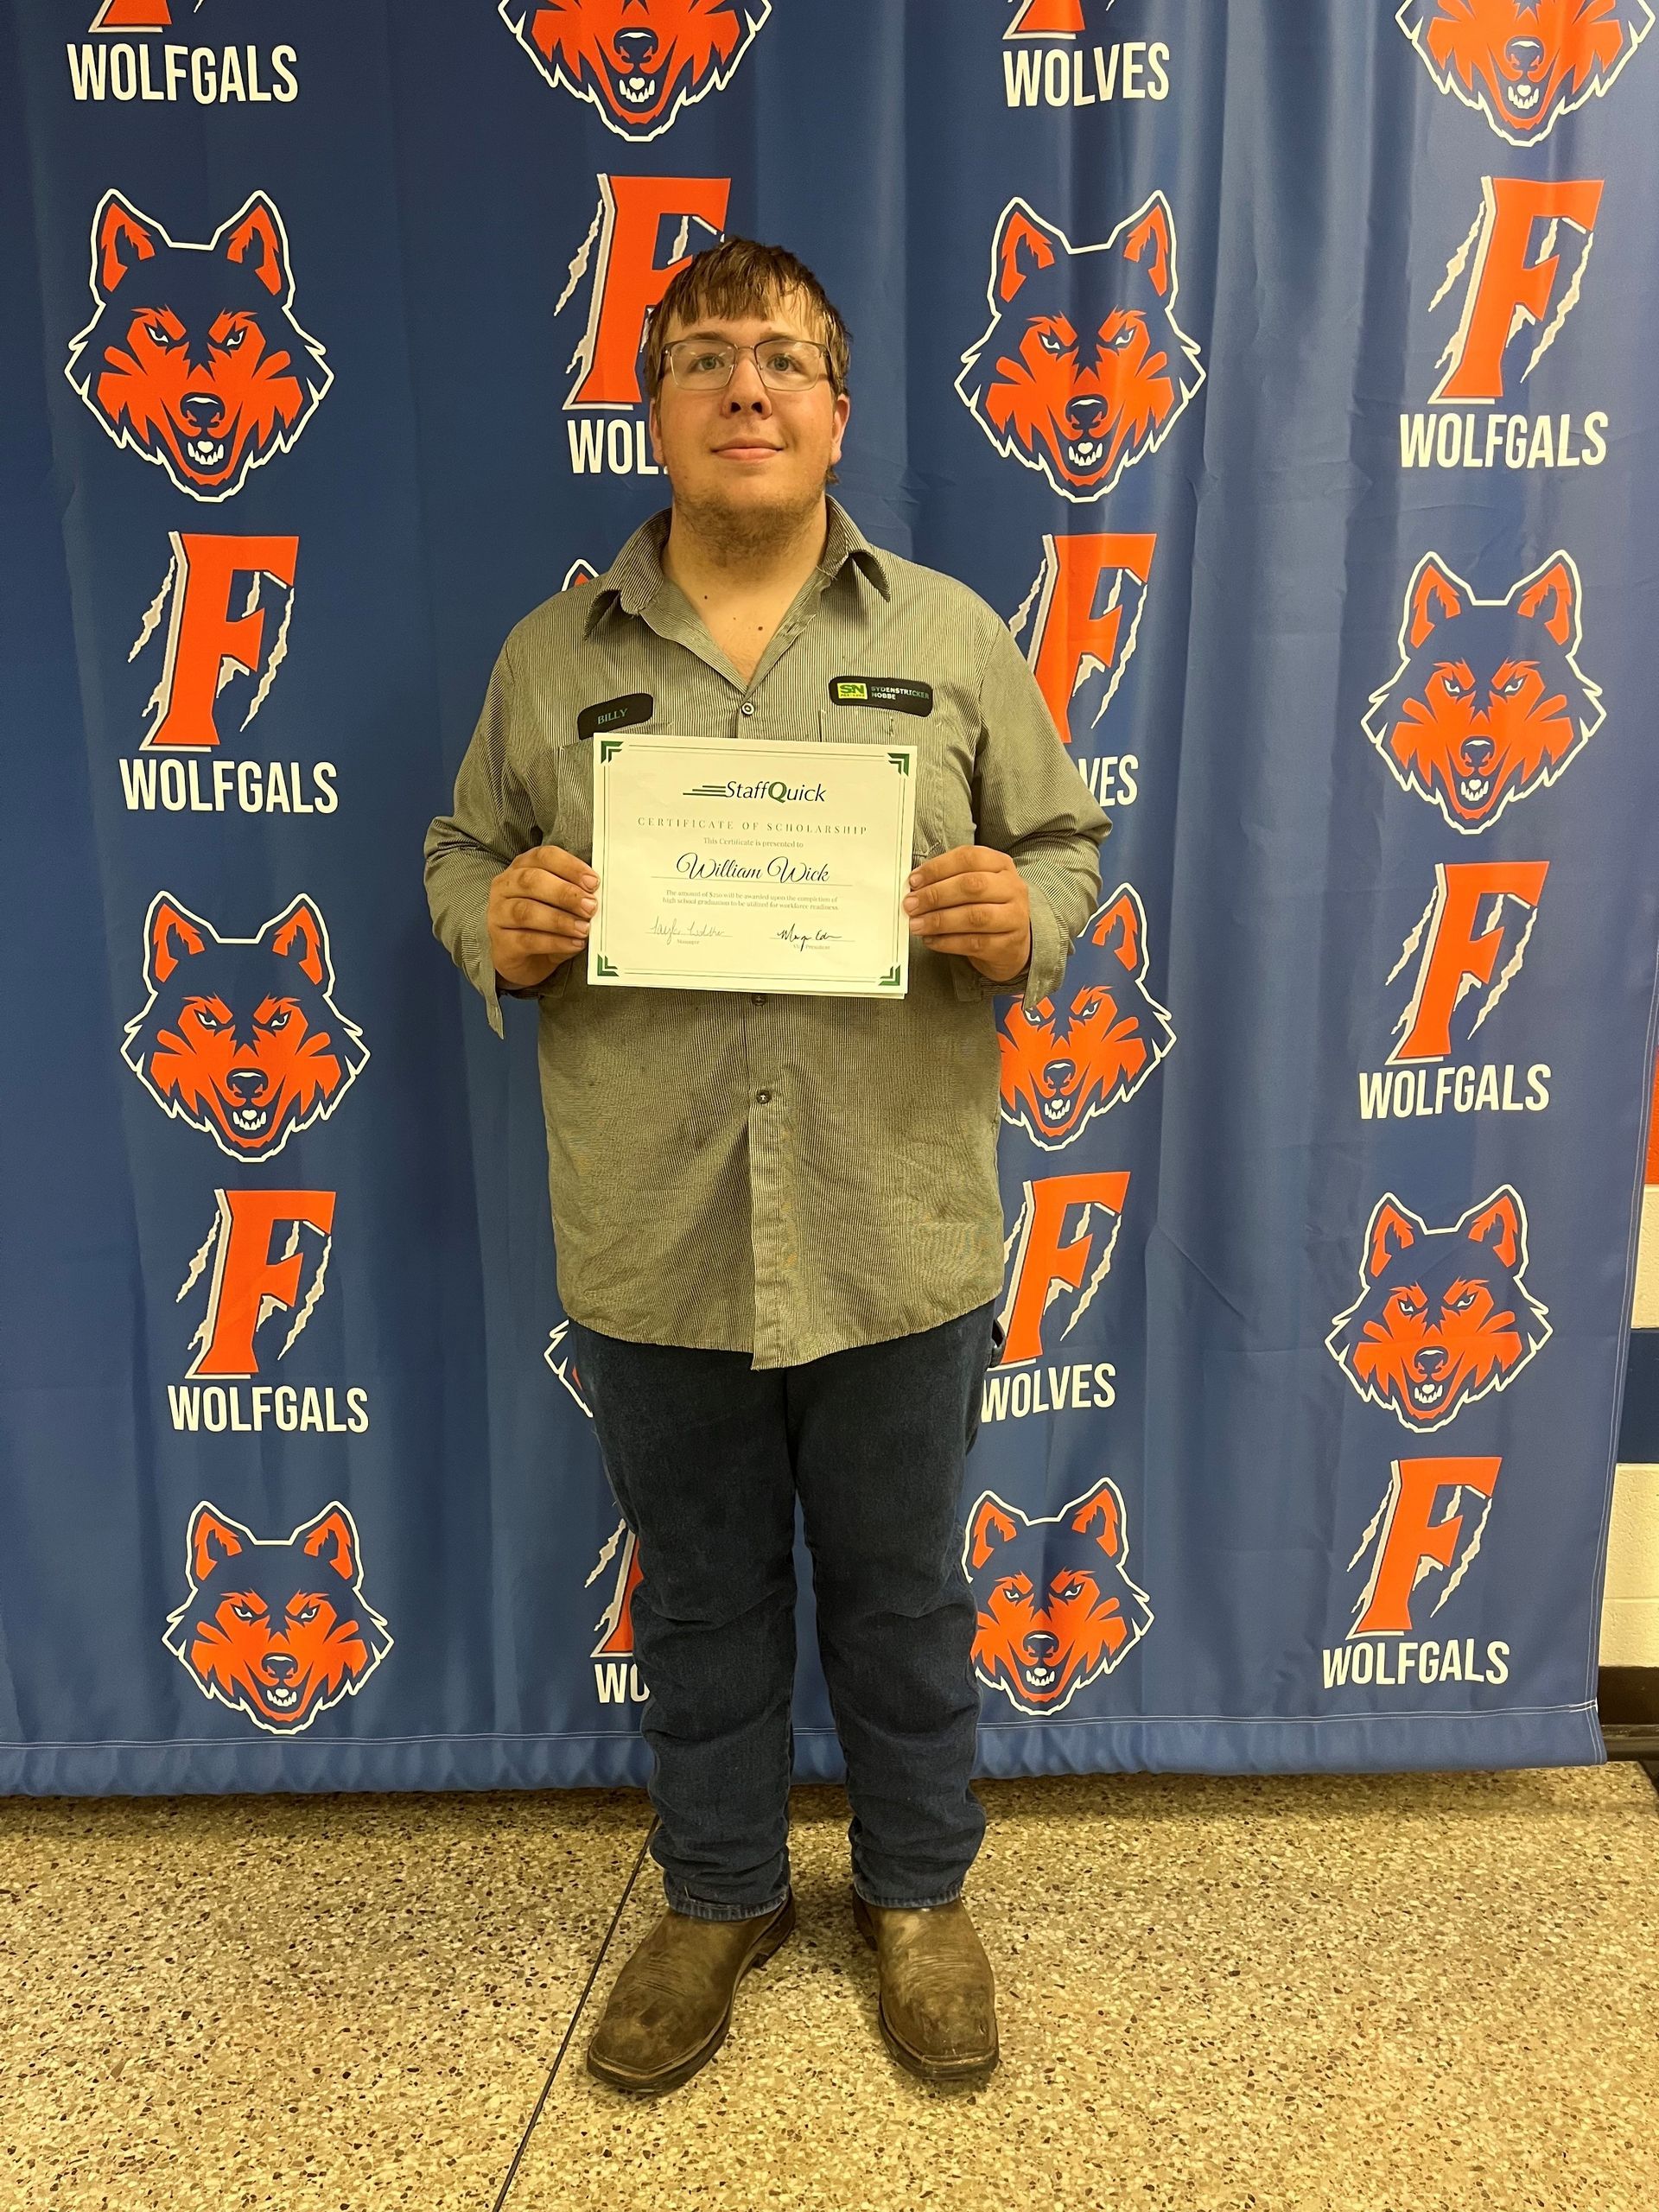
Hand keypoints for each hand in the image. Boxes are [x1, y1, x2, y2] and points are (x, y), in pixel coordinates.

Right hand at [487, 844, 598, 989]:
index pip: (544, 857)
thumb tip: (598, 898)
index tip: (593, 882)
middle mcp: (506, 886)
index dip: (570, 866)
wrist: (522, 959)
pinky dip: (554, 942)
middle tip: (590, 907)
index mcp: (522, 868)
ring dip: (560, 920)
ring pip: (527, 911)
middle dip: (566, 893)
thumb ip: (576, 897)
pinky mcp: (501, 942)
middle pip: (532, 881)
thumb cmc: (543, 925)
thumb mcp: (560, 905)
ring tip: (583, 929)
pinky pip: (527, 940)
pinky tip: (573, 944)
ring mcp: (498, 914)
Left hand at [902, 845, 1030, 982]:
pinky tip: (931, 940)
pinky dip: (947, 942)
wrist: (1011, 943)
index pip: (968, 858)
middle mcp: (1012, 888)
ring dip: (939, 920)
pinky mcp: (1008, 944)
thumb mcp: (974, 885)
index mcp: (1000, 864)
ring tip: (916, 924)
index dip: (937, 868)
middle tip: (911, 905)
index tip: (914, 881)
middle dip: (935, 895)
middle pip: (972, 886)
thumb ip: (948, 880)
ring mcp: (1014, 917)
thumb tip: (915, 887)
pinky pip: (974, 943)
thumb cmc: (986, 907)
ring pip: (974, 916)